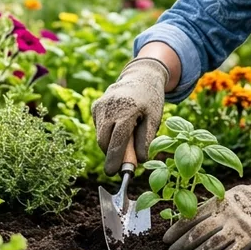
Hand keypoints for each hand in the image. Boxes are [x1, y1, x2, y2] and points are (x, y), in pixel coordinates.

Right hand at [93, 57, 168, 174]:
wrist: (141, 76)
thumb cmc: (150, 100)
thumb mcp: (155, 118)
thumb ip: (146, 140)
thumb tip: (139, 161)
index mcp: (127, 110)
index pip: (117, 141)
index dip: (114, 159)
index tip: (112, 173)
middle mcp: (110, 107)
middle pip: (104, 141)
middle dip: (111, 154)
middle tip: (124, 161)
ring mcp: (100, 105)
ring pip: (100, 135)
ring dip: (111, 143)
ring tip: (127, 135)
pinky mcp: (96, 106)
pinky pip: (99, 127)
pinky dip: (108, 132)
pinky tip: (120, 124)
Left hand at [164, 166, 250, 249]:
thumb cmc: (241, 200)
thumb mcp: (222, 197)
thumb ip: (206, 208)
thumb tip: (181, 222)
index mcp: (216, 202)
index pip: (192, 217)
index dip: (176, 230)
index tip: (166, 240)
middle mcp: (226, 214)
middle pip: (199, 232)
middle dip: (182, 245)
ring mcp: (238, 226)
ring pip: (212, 244)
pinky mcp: (250, 237)